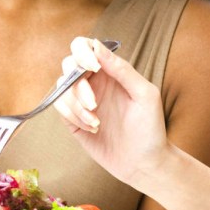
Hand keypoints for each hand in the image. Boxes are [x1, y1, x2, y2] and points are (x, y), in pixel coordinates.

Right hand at [52, 37, 169, 186]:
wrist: (144, 164)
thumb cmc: (150, 128)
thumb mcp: (144, 94)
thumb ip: (122, 69)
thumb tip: (96, 45)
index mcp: (110, 71)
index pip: (85, 47)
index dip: (82, 52)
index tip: (93, 67)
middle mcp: (93, 82)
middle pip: (68, 65)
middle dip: (78, 85)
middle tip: (94, 104)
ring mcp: (81, 100)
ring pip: (61, 88)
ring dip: (76, 106)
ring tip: (96, 123)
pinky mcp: (72, 119)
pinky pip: (59, 107)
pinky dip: (72, 116)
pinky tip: (91, 128)